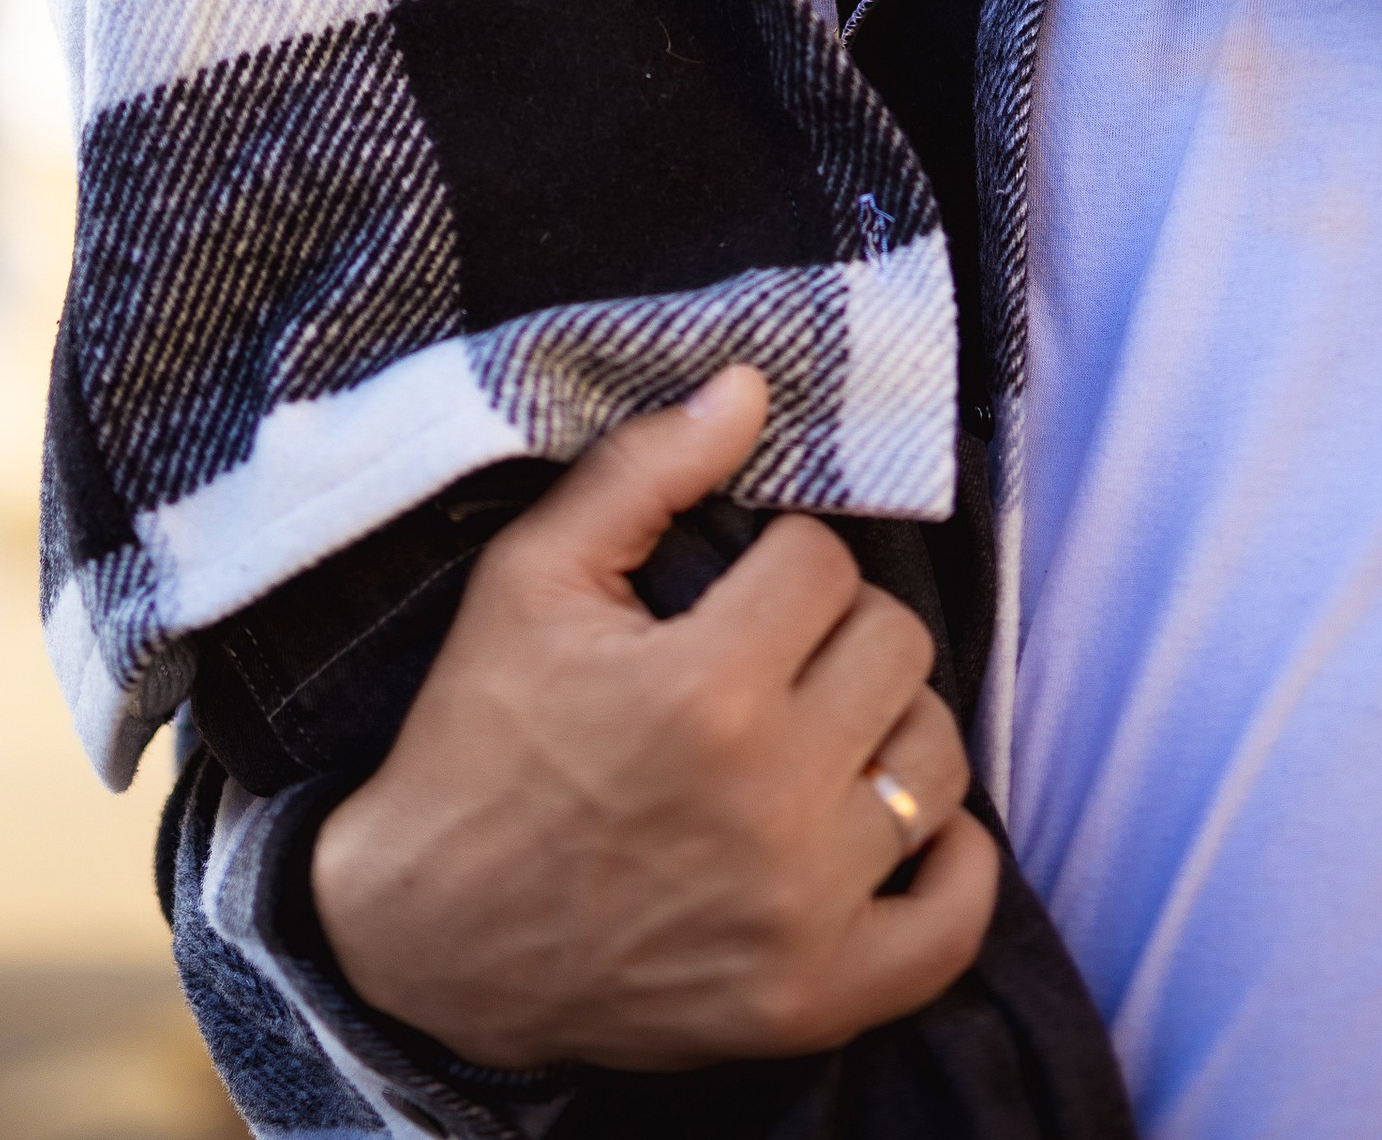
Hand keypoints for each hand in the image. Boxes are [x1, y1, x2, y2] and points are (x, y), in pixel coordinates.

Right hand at [311, 369, 998, 1072]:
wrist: (428, 942)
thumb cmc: (479, 741)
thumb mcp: (529, 579)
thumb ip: (644, 468)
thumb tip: (751, 383)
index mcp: (705, 686)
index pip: (825, 562)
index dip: (779, 559)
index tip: (734, 591)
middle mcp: (770, 800)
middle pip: (897, 648)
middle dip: (838, 631)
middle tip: (776, 654)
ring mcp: (801, 911)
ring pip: (937, 763)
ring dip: (889, 729)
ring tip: (822, 730)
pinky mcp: (813, 999)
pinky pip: (952, 924)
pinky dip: (953, 867)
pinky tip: (903, 826)